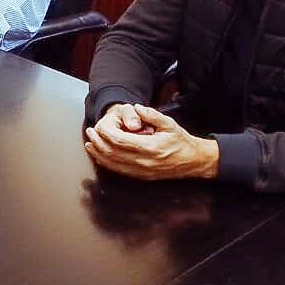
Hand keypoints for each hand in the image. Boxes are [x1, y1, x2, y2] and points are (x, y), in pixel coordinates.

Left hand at [84, 103, 218, 180]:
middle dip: (98, 142)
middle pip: (112, 153)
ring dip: (98, 153)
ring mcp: (142, 172)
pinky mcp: (141, 177)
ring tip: (89, 143)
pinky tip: (100, 156)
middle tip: (90, 131)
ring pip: (113, 164)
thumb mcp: (169, 123)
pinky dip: (106, 163)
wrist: (194, 161)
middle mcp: (144, 162)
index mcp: (151, 147)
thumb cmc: (181, 141)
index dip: (106, 133)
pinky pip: (119, 171)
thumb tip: (136, 108)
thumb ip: (151, 115)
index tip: (98, 126)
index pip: (120, 141)